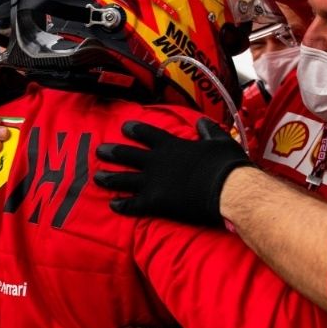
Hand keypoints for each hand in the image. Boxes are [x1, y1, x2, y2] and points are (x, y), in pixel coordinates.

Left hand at [94, 119, 252, 226]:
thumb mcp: (219, 141)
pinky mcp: (155, 203)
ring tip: (97, 177)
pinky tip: (112, 205)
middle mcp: (156, 161)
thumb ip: (208, 131)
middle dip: (111, 152)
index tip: (123, 127)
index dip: (133, 130)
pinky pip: (132, 204)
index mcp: (171, 145)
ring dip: (108, 178)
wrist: (229, 190)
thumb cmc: (226, 165)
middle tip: (99, 151)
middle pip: (127, 155)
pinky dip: (121, 205)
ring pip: (123, 179)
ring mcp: (153, 182)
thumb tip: (202, 122)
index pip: (147, 134)